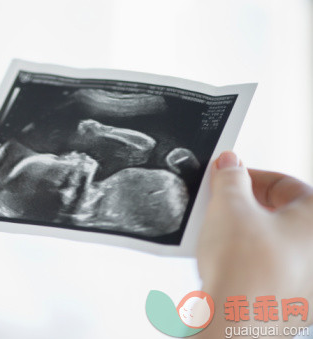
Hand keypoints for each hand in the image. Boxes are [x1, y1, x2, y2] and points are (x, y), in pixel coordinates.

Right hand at [197, 151, 312, 336]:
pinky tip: (227, 260)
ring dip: (245, 231)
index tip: (228, 178)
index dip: (249, 176)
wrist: (235, 324)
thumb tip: (230, 164)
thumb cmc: (245, 271)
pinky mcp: (294, 299)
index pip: (283, 183)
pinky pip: (269, 265)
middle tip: (221, 205)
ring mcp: (310, 277)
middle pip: (280, 211)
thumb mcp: (229, 206)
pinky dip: (249, 257)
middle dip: (246, 205)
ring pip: (273, 239)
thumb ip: (230, 177)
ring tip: (219, 234)